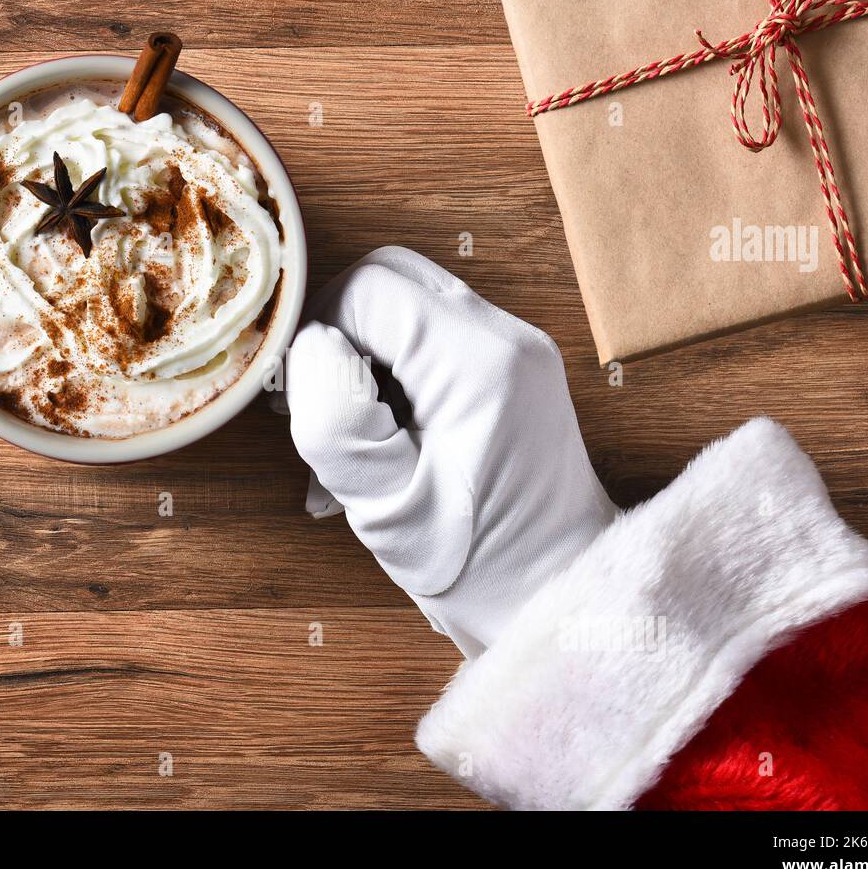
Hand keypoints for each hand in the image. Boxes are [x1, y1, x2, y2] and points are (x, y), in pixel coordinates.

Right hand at [286, 247, 617, 656]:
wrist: (558, 592)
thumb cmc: (476, 565)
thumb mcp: (384, 506)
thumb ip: (335, 418)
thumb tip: (313, 347)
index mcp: (477, 362)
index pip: (366, 289)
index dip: (319, 335)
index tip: (308, 402)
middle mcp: (506, 335)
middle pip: (390, 276)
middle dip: (340, 330)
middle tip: (322, 405)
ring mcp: (516, 347)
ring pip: (409, 302)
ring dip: (366, 351)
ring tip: (356, 432)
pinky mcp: (513, 366)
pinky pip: (434, 333)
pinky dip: (395, 366)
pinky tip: (387, 432)